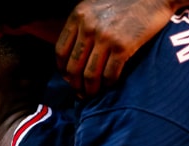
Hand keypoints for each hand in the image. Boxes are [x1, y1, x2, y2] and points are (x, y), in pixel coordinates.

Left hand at [55, 0, 176, 95]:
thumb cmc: (127, 0)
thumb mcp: (96, 6)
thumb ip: (82, 25)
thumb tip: (72, 56)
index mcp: (79, 15)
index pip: (61, 52)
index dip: (63, 70)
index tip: (69, 78)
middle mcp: (89, 26)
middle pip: (73, 68)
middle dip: (75, 85)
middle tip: (81, 92)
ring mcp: (105, 36)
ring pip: (89, 75)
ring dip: (90, 89)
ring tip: (93, 93)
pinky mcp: (123, 45)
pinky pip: (109, 74)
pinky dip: (108, 83)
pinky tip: (110, 84)